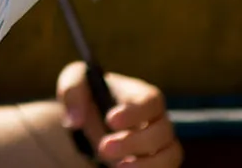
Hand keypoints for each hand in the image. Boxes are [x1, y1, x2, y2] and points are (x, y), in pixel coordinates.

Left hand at [57, 62, 181, 166]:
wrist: (89, 122)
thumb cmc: (87, 96)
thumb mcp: (74, 82)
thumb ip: (72, 90)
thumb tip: (75, 120)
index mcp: (142, 95)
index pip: (151, 100)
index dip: (135, 112)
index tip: (110, 120)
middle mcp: (158, 120)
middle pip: (162, 131)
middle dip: (134, 142)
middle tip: (103, 148)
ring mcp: (162, 144)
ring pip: (170, 156)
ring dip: (147, 165)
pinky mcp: (158, 163)